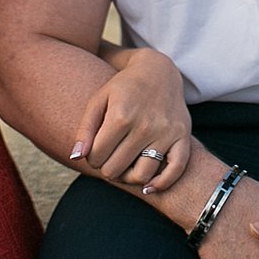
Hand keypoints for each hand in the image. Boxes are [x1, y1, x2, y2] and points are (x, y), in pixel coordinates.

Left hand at [75, 46, 191, 193]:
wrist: (158, 71)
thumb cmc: (123, 88)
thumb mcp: (99, 100)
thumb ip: (85, 129)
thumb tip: (76, 157)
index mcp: (121, 115)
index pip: (97, 156)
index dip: (91, 158)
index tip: (95, 150)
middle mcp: (145, 126)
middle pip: (116, 169)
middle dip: (107, 167)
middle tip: (109, 158)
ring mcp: (166, 132)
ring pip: (142, 175)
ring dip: (128, 177)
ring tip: (124, 167)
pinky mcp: (183, 136)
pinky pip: (175, 170)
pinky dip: (161, 183)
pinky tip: (148, 186)